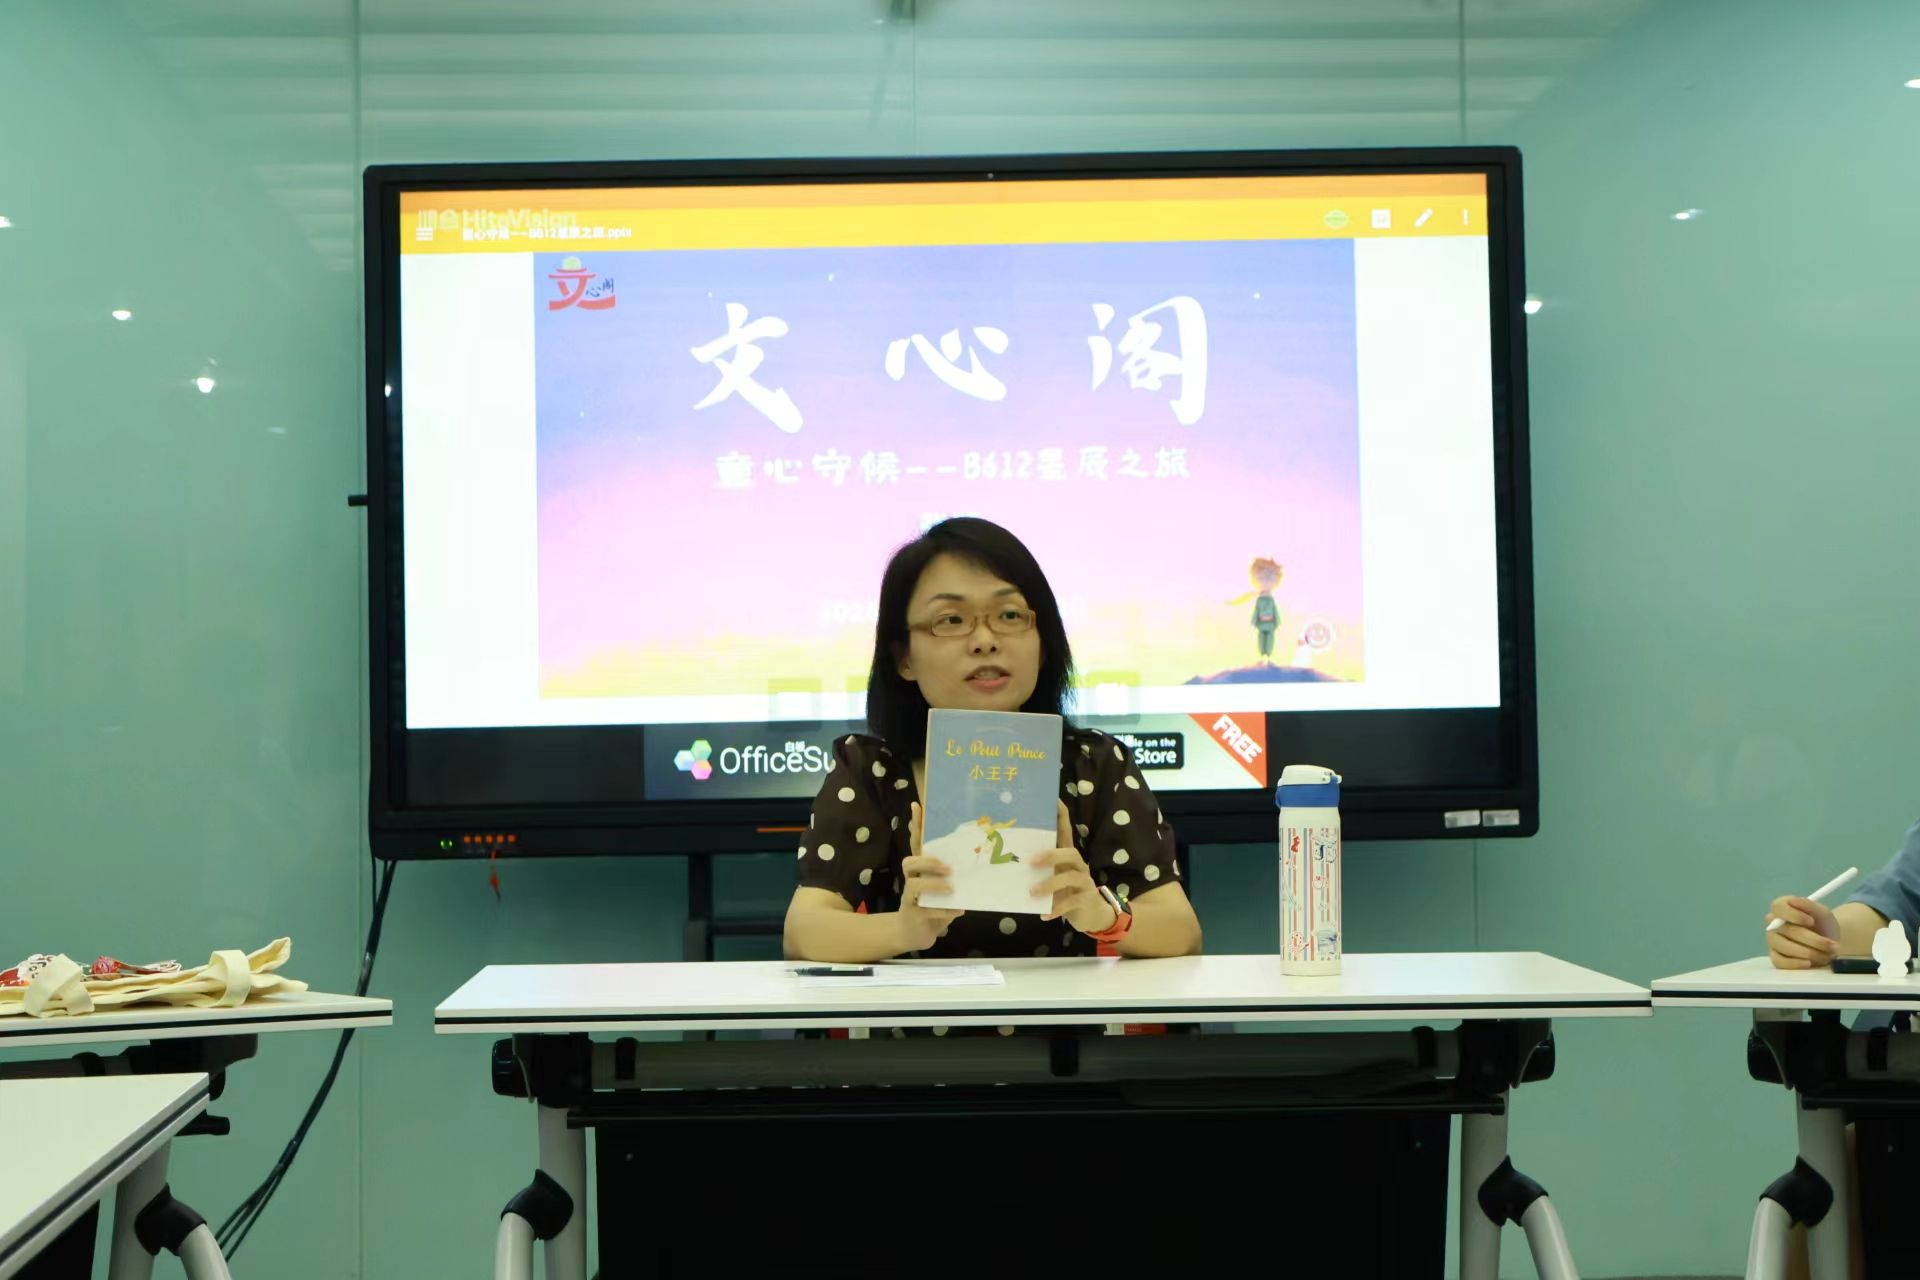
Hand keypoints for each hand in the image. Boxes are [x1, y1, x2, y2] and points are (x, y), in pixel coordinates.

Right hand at [896, 802, 963, 951]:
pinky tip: (957, 910)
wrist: (915, 934)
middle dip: (928, 862)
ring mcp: (909, 897)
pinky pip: (925, 910)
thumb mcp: (947, 889)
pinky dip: (943, 910)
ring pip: (913, 884)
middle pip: (910, 862)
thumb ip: (957, 877)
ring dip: (934, 885)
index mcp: (921, 870)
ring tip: (951, 888)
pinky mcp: (912, 914)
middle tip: (949, 868)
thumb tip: (982, 860)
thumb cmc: (935, 906)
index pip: (917, 844)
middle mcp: (911, 880)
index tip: (917, 806)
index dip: (916, 826)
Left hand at [1032, 800, 1117, 933]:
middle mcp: (1079, 866)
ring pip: (1070, 877)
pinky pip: (1071, 903)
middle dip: (1051, 855)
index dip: (1062, 817)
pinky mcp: (1086, 900)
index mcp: (1069, 857)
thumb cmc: (1067, 892)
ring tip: (1032, 892)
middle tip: (1031, 862)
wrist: (1093, 916)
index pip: (1067, 832)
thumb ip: (1039, 871)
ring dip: (1050, 884)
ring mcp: (1085, 883)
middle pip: (1070, 852)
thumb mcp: (1054, 878)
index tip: (1055, 801)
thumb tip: (1010, 863)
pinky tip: (1043, 916)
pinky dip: (1055, 909)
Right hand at [1767, 895, 1839, 968]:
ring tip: (1828, 954)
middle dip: (1812, 939)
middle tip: (1831, 944)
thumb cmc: (1822, 924)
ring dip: (1809, 952)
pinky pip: (1780, 962)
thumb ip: (1809, 905)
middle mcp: (1773, 924)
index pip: (1778, 907)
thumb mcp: (1822, 912)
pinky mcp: (1776, 957)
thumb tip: (1794, 900)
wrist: (1829, 941)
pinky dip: (1796, 964)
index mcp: (1781, 908)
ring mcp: (1773, 941)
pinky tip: (1809, 963)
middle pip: (1786, 930)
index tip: (1811, 921)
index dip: (1793, 914)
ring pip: (1785, 947)